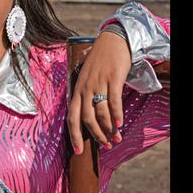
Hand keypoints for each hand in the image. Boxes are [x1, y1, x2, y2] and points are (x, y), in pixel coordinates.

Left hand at [67, 32, 131, 152]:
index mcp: (77, 90)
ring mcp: (98, 83)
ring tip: (116, 138)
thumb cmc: (99, 63)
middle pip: (87, 119)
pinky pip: (114, 101)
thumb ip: (86, 97)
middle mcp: (85, 89)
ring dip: (109, 128)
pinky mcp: (113, 79)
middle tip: (105, 146)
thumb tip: (91, 120)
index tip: (78, 151)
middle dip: (96, 136)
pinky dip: (117, 115)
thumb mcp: (87, 80)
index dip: (74, 136)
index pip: (71, 118)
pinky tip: (121, 124)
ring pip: (102, 113)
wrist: (111, 41)